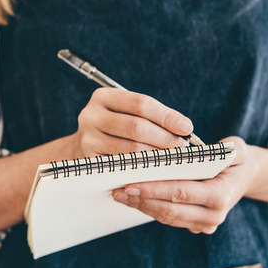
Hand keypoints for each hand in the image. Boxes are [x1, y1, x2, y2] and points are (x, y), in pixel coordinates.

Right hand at [70, 88, 193, 158]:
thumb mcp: (125, 114)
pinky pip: (123, 167)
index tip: (187, 127)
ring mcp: (88, 140)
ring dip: (157, 155)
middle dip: (165, 138)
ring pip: (131, 149)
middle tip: (183, 147)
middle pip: (137, 127)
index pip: (141, 103)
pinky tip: (156, 170)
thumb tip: (184, 127)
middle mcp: (91, 116)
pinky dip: (144, 169)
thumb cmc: (113, 129)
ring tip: (173, 158)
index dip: (166, 116)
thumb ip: (150, 116)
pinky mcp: (90, 162)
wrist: (80, 150)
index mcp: (103, 97)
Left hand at [112, 136, 254, 233]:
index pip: (181, 192)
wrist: (244, 178)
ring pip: (167, 217)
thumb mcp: (237, 149)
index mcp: (220, 195)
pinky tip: (135, 199)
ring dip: (142, 207)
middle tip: (118, 191)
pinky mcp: (196, 226)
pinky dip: (150, 209)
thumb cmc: (236, 160)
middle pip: (170, 210)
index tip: (132, 184)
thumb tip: (204, 150)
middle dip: (142, 200)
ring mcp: (205, 224)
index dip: (154, 189)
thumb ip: (225, 150)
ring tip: (120, 195)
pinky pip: (169, 219)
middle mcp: (213, 215)